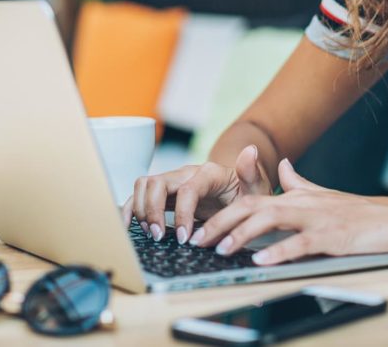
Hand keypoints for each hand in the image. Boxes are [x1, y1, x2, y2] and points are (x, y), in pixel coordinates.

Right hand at [121, 145, 271, 244]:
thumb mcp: (257, 188)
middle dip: (153, 210)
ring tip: (152, 234)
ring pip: (144, 185)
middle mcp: (186, 173)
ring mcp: (173, 181)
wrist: (240, 192)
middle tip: (160, 237)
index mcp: (208, 173)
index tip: (186, 238)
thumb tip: (251, 150)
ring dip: (141, 209)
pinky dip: (131, 208)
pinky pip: (140, 195)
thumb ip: (252, 172)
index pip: (187, 189)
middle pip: (157, 183)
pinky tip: (131, 227)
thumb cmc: (248, 193)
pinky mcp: (165, 193)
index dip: (182, 213)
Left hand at [191, 158, 387, 264]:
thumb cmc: (362, 213)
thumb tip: (283, 166)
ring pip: (271, 221)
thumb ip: (299, 182)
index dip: (222, 213)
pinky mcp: (333, 237)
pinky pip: (301, 243)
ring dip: (242, 235)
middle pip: (252, 207)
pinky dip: (279, 251)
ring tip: (221, 249)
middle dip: (221, 223)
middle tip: (198, 240)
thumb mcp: (325, 196)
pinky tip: (261, 260)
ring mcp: (317, 219)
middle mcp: (302, 204)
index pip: (251, 200)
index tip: (200, 228)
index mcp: (296, 197)